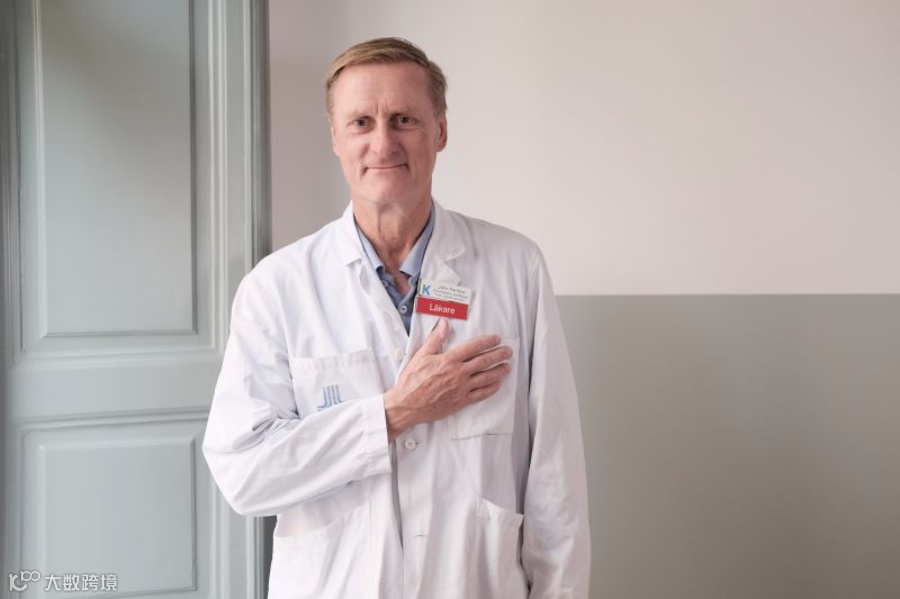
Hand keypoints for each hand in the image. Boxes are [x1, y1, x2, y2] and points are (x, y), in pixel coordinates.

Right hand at [383, 319, 511, 439]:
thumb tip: (444, 324)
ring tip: (507, 367)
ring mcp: (461, 388)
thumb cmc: (412, 380)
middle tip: (508, 351)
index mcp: (449, 360)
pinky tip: (497, 385)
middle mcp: (458, 373)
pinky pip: (480, 394)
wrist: (407, 405)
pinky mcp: (461, 401)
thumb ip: (435, 339)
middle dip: (498, 355)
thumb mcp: (421, 355)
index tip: (496, 339)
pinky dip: (491, 389)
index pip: (473, 347)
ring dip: (499, 371)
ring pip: (486, 378)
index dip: (487, 342)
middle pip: (484, 361)